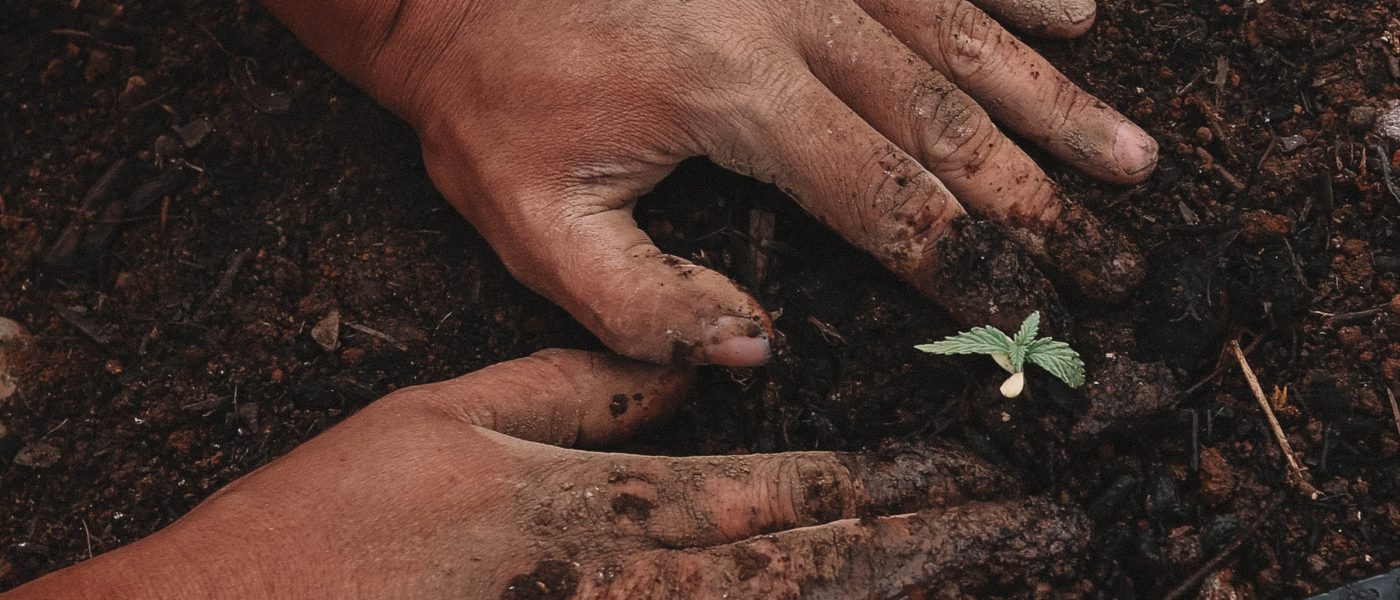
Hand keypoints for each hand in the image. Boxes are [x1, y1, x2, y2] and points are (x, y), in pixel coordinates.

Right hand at [5, 350, 1086, 598]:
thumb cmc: (329, 527)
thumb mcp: (446, 420)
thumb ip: (577, 393)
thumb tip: (691, 367)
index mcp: (606, 514)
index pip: (787, 494)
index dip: (900, 485)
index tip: (990, 472)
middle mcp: (638, 596)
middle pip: (825, 576)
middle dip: (949, 551)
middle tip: (1054, 534)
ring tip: (1005, 579)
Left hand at [265, 0, 1156, 366]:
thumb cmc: (489, 94)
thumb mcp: (531, 222)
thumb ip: (642, 306)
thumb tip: (757, 350)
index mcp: (735, 95)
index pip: (884, 200)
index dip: (966, 266)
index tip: (1031, 315)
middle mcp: (796, 14)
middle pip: (951, 123)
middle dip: (1041, 203)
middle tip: (1121, 258)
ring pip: (961, 38)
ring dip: (1053, 102)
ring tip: (1131, 157)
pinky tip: (1077, 11)